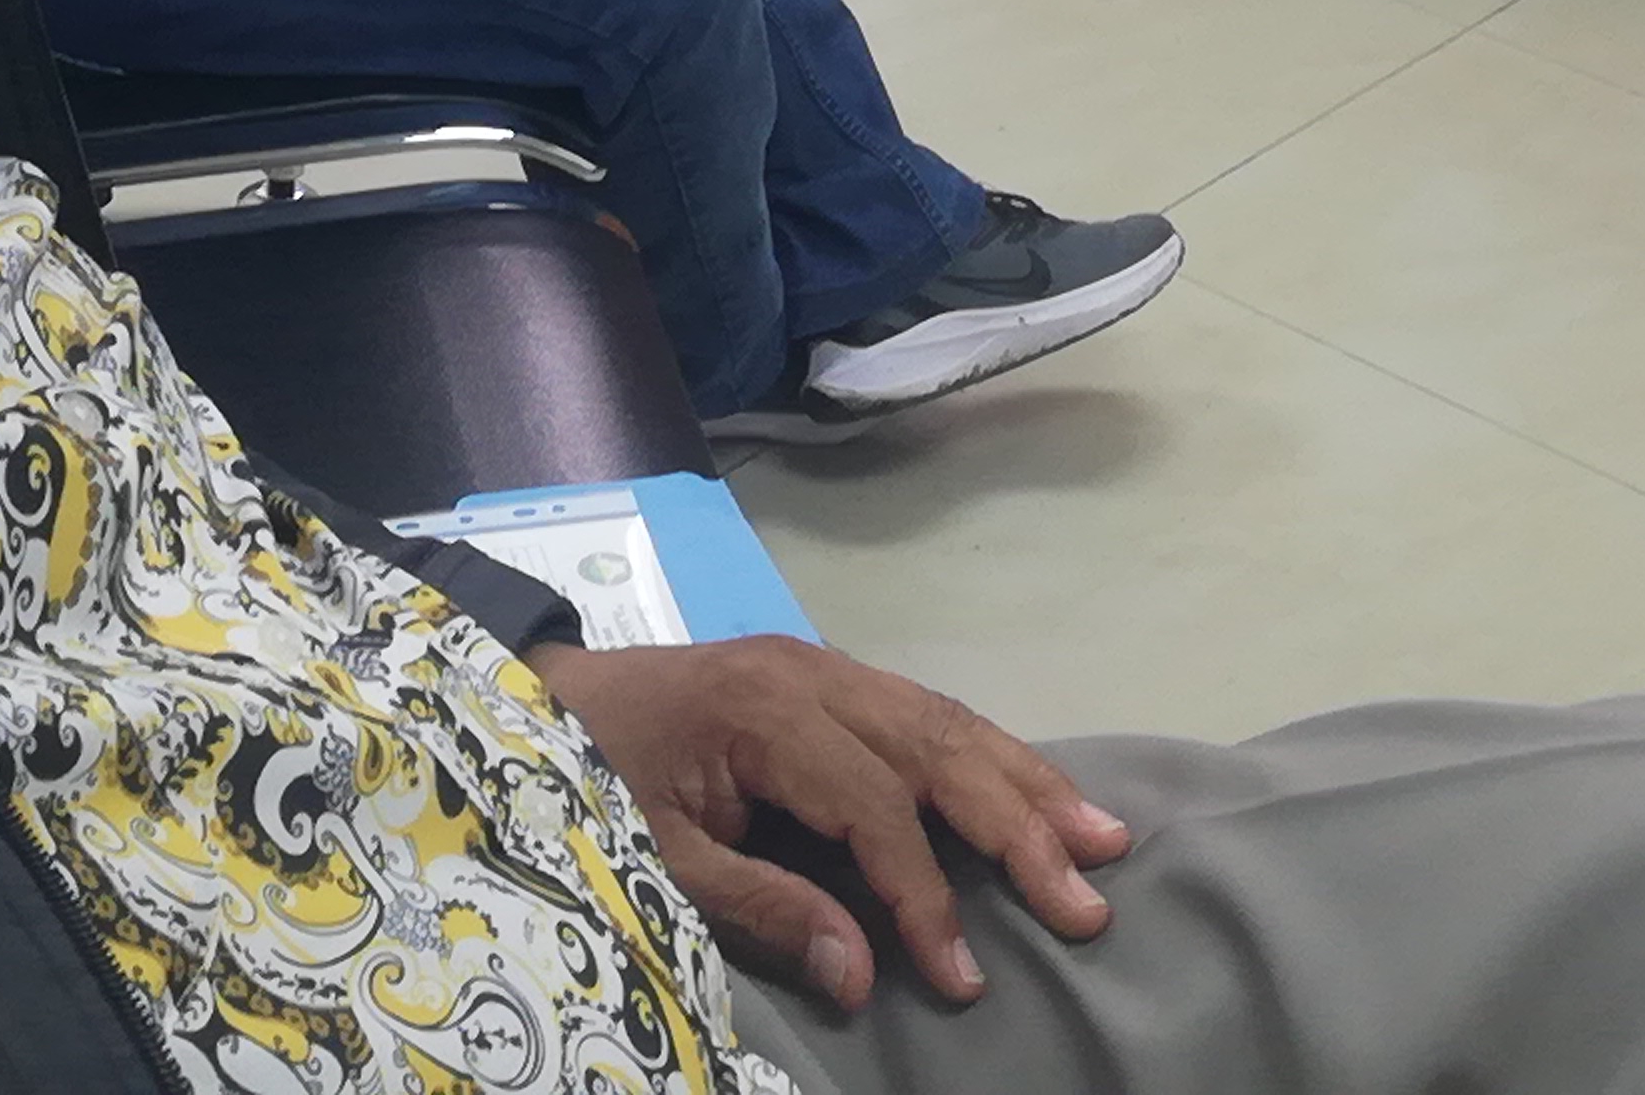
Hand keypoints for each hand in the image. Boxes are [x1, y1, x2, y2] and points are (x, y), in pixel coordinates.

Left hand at [531, 638, 1124, 1011]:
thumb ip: (762, 907)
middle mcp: (810, 673)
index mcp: (764, 706)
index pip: (872, 806)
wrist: (543, 691)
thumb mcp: (657, 855)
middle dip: (1017, 824)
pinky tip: (1032, 791)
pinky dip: (987, 756)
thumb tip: (865, 975)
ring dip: (1025, 780)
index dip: (921, 894)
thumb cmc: (592, 774)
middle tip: (1089, 894)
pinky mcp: (824, 680)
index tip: (960, 976)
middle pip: (935, 745)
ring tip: (1101, 835)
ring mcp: (822, 668)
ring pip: (945, 720)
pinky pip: (923, 714)